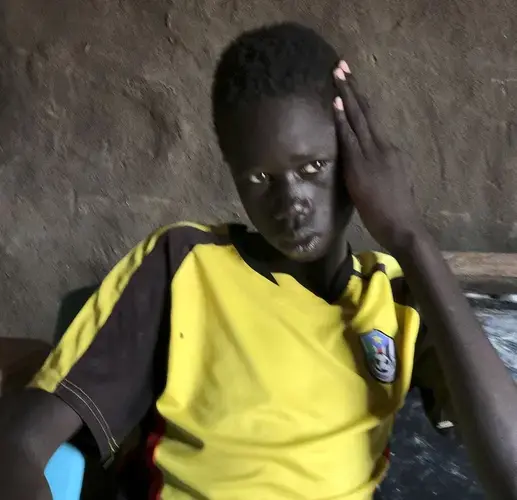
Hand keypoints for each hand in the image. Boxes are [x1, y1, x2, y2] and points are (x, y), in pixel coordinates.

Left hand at [333, 61, 424, 252]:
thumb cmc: (396, 210)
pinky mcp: (361, 166)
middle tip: (341, 66)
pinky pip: (350, 138)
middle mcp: (383, 146)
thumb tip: (371, 161)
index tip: (350, 83)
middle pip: (365, 111)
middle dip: (352, 88)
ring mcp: (372, 154)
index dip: (360, 101)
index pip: (372, 120)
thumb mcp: (392, 182)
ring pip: (358, 118)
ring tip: (337, 75)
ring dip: (345, 95)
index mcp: (390, 150)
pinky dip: (342, 120)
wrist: (402, 226)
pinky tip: (336, 103)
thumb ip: (382, 167)